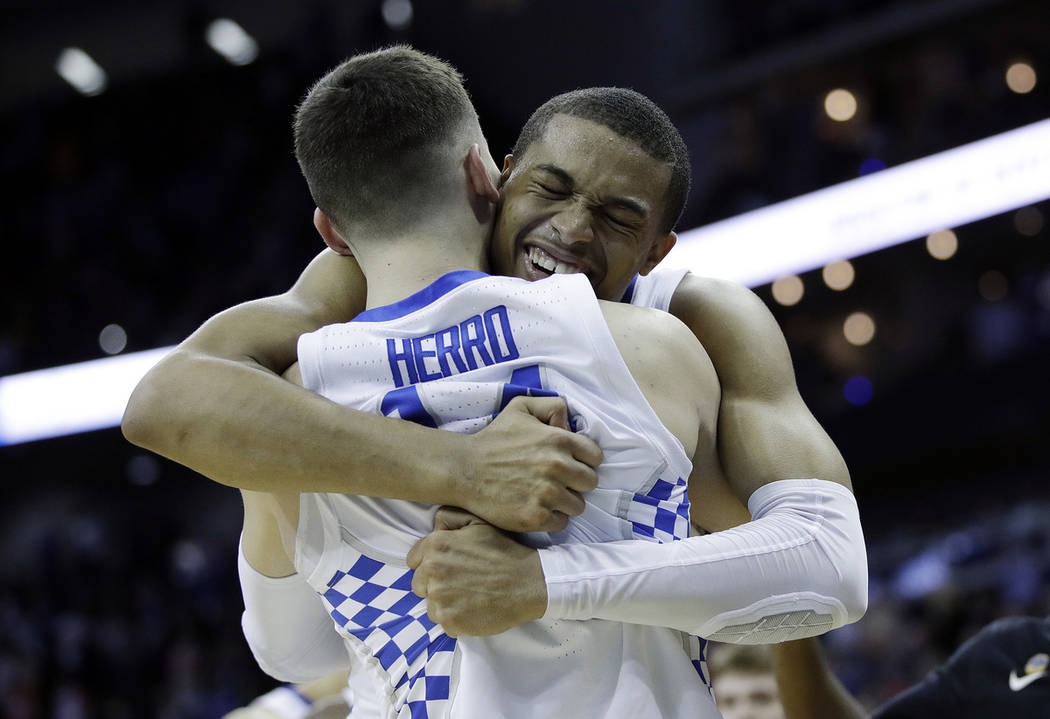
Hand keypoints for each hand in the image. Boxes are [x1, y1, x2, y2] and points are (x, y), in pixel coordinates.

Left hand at [406, 520, 546, 636]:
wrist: (527, 582)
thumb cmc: (503, 552)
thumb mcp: (478, 521)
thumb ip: (449, 517)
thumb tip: (433, 526)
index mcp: (435, 544)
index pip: (414, 561)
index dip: (431, 565)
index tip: (450, 568)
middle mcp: (432, 570)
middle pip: (419, 585)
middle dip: (436, 585)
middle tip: (462, 583)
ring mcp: (439, 597)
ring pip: (430, 605)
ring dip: (446, 604)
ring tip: (470, 596)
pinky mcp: (449, 620)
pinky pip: (444, 623)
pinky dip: (457, 620)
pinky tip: (474, 609)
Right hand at [459, 395, 601, 532]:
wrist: (464, 469)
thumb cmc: (493, 438)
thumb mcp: (521, 408)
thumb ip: (552, 406)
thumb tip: (570, 423)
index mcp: (558, 439)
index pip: (595, 457)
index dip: (583, 461)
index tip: (570, 465)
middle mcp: (557, 467)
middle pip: (590, 483)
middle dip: (576, 483)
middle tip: (558, 482)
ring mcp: (547, 494)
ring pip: (577, 505)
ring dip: (565, 502)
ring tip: (545, 495)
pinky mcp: (535, 517)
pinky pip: (561, 523)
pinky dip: (552, 518)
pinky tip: (536, 507)